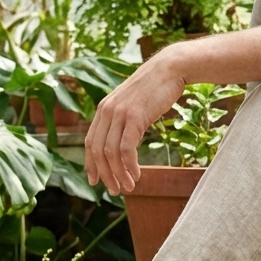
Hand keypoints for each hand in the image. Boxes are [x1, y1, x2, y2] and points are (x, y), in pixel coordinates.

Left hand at [85, 52, 186, 193]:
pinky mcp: (134, 117)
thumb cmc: (154, 89)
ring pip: (111, 153)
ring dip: (119, 174)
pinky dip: (129, 166)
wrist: (170, 69)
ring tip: (128, 187)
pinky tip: (137, 174)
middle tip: (115, 191)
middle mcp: (107, 111)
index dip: (91, 165)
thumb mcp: (132, 105)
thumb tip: (121, 142)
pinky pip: (126, 149)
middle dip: (105, 175)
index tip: (95, 182)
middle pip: (98, 152)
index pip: (90, 142)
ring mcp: (119, 113)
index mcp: (103, 109)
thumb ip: (122, 120)